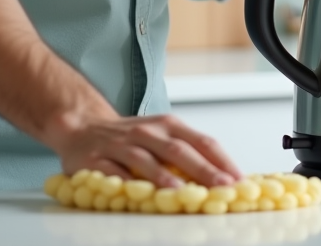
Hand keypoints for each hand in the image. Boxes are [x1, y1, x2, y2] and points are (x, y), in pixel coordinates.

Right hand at [51, 112, 240, 187]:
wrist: (82, 127)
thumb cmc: (131, 137)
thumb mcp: (162, 137)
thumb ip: (188, 153)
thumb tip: (223, 178)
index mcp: (168, 125)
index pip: (202, 141)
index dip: (221, 160)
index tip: (238, 179)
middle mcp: (147, 131)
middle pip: (179, 150)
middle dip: (202, 169)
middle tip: (221, 186)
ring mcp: (121, 144)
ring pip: (147, 159)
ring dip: (165, 176)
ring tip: (182, 191)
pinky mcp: (97, 159)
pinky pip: (114, 172)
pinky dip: (128, 183)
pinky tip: (140, 194)